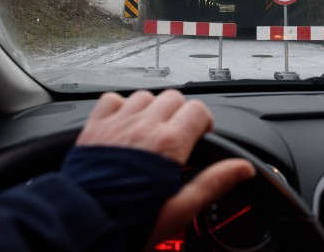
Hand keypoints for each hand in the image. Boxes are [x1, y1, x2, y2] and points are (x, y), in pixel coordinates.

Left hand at [75, 89, 255, 249]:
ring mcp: (118, 124)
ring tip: (151, 132)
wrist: (81, 226)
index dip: (203, 122)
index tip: (200, 136)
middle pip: (174, 98)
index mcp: (169, 145)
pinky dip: (121, 107)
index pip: (198, 110)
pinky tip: (125, 125)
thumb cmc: (129, 222)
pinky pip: (112, 99)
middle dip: (181, 114)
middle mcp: (144, 127)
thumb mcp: (180, 210)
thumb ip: (213, 182)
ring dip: (153, 109)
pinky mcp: (94, 127)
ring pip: (146, 96)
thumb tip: (242, 169)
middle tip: (177, 137)